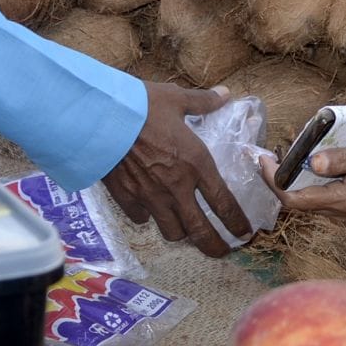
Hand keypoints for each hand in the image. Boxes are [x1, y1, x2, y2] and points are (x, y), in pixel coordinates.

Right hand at [102, 82, 250, 255]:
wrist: (100, 120)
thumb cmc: (141, 107)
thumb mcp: (176, 98)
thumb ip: (203, 101)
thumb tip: (224, 94)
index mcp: (195, 164)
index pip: (223, 202)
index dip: (237, 222)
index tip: (245, 233)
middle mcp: (176, 187)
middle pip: (200, 230)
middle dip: (215, 246)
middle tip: (223, 252)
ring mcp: (150, 197)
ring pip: (171, 231)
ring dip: (181, 232)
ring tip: (186, 230)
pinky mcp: (126, 198)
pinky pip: (141, 218)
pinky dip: (148, 218)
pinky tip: (149, 211)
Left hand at [256, 138, 345, 222]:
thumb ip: (340, 159)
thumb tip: (311, 162)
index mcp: (341, 201)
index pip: (293, 198)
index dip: (272, 181)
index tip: (262, 159)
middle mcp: (340, 212)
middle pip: (297, 201)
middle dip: (279, 179)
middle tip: (267, 154)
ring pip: (309, 199)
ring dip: (294, 180)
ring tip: (284, 156)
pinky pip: (322, 196)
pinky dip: (309, 182)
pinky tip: (309, 165)